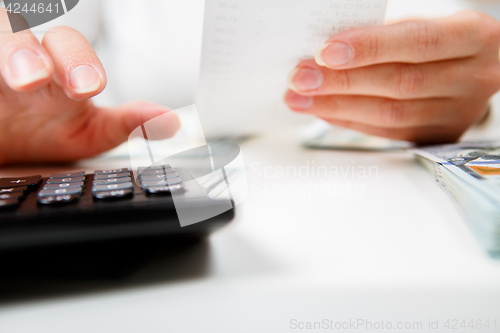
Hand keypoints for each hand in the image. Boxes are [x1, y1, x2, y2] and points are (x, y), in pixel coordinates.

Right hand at [0, 9, 179, 164]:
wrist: (0, 146)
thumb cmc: (43, 131)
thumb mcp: (88, 133)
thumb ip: (127, 125)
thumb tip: (171, 122)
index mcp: (59, 70)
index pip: (71, 50)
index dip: (81, 64)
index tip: (89, 88)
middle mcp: (24, 57)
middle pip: (29, 33)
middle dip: (40, 53)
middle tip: (44, 79)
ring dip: (10, 51)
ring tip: (24, 80)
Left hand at [285, 11, 499, 143]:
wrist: (474, 69)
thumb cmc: (438, 41)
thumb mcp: (419, 26)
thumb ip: (381, 38)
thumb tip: (324, 56)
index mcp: (473, 38)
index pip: (418, 42)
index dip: (369, 48)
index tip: (325, 52)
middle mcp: (472, 78)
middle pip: (399, 84)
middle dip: (342, 82)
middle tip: (301, 79)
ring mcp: (458, 113)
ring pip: (390, 115)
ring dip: (337, 106)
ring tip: (301, 99)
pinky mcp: (438, 136)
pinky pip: (386, 132)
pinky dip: (349, 120)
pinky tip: (324, 111)